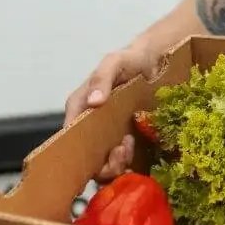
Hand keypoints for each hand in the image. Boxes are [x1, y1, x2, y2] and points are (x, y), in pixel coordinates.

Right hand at [65, 43, 162, 180]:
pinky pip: (120, 161)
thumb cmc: (130, 60)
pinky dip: (127, 161)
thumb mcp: (115, 62)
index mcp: (79, 108)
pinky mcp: (122, 140)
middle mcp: (88, 126)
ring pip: (103, 164)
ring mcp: (106, 135)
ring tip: (129, 144)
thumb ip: (102, 79)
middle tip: (123, 149)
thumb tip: (93, 102)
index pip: (69, 137)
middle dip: (104, 162)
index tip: (103, 151)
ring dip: (116, 162)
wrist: (155, 61)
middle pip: (87, 159)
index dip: (81, 152)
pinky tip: (134, 145)